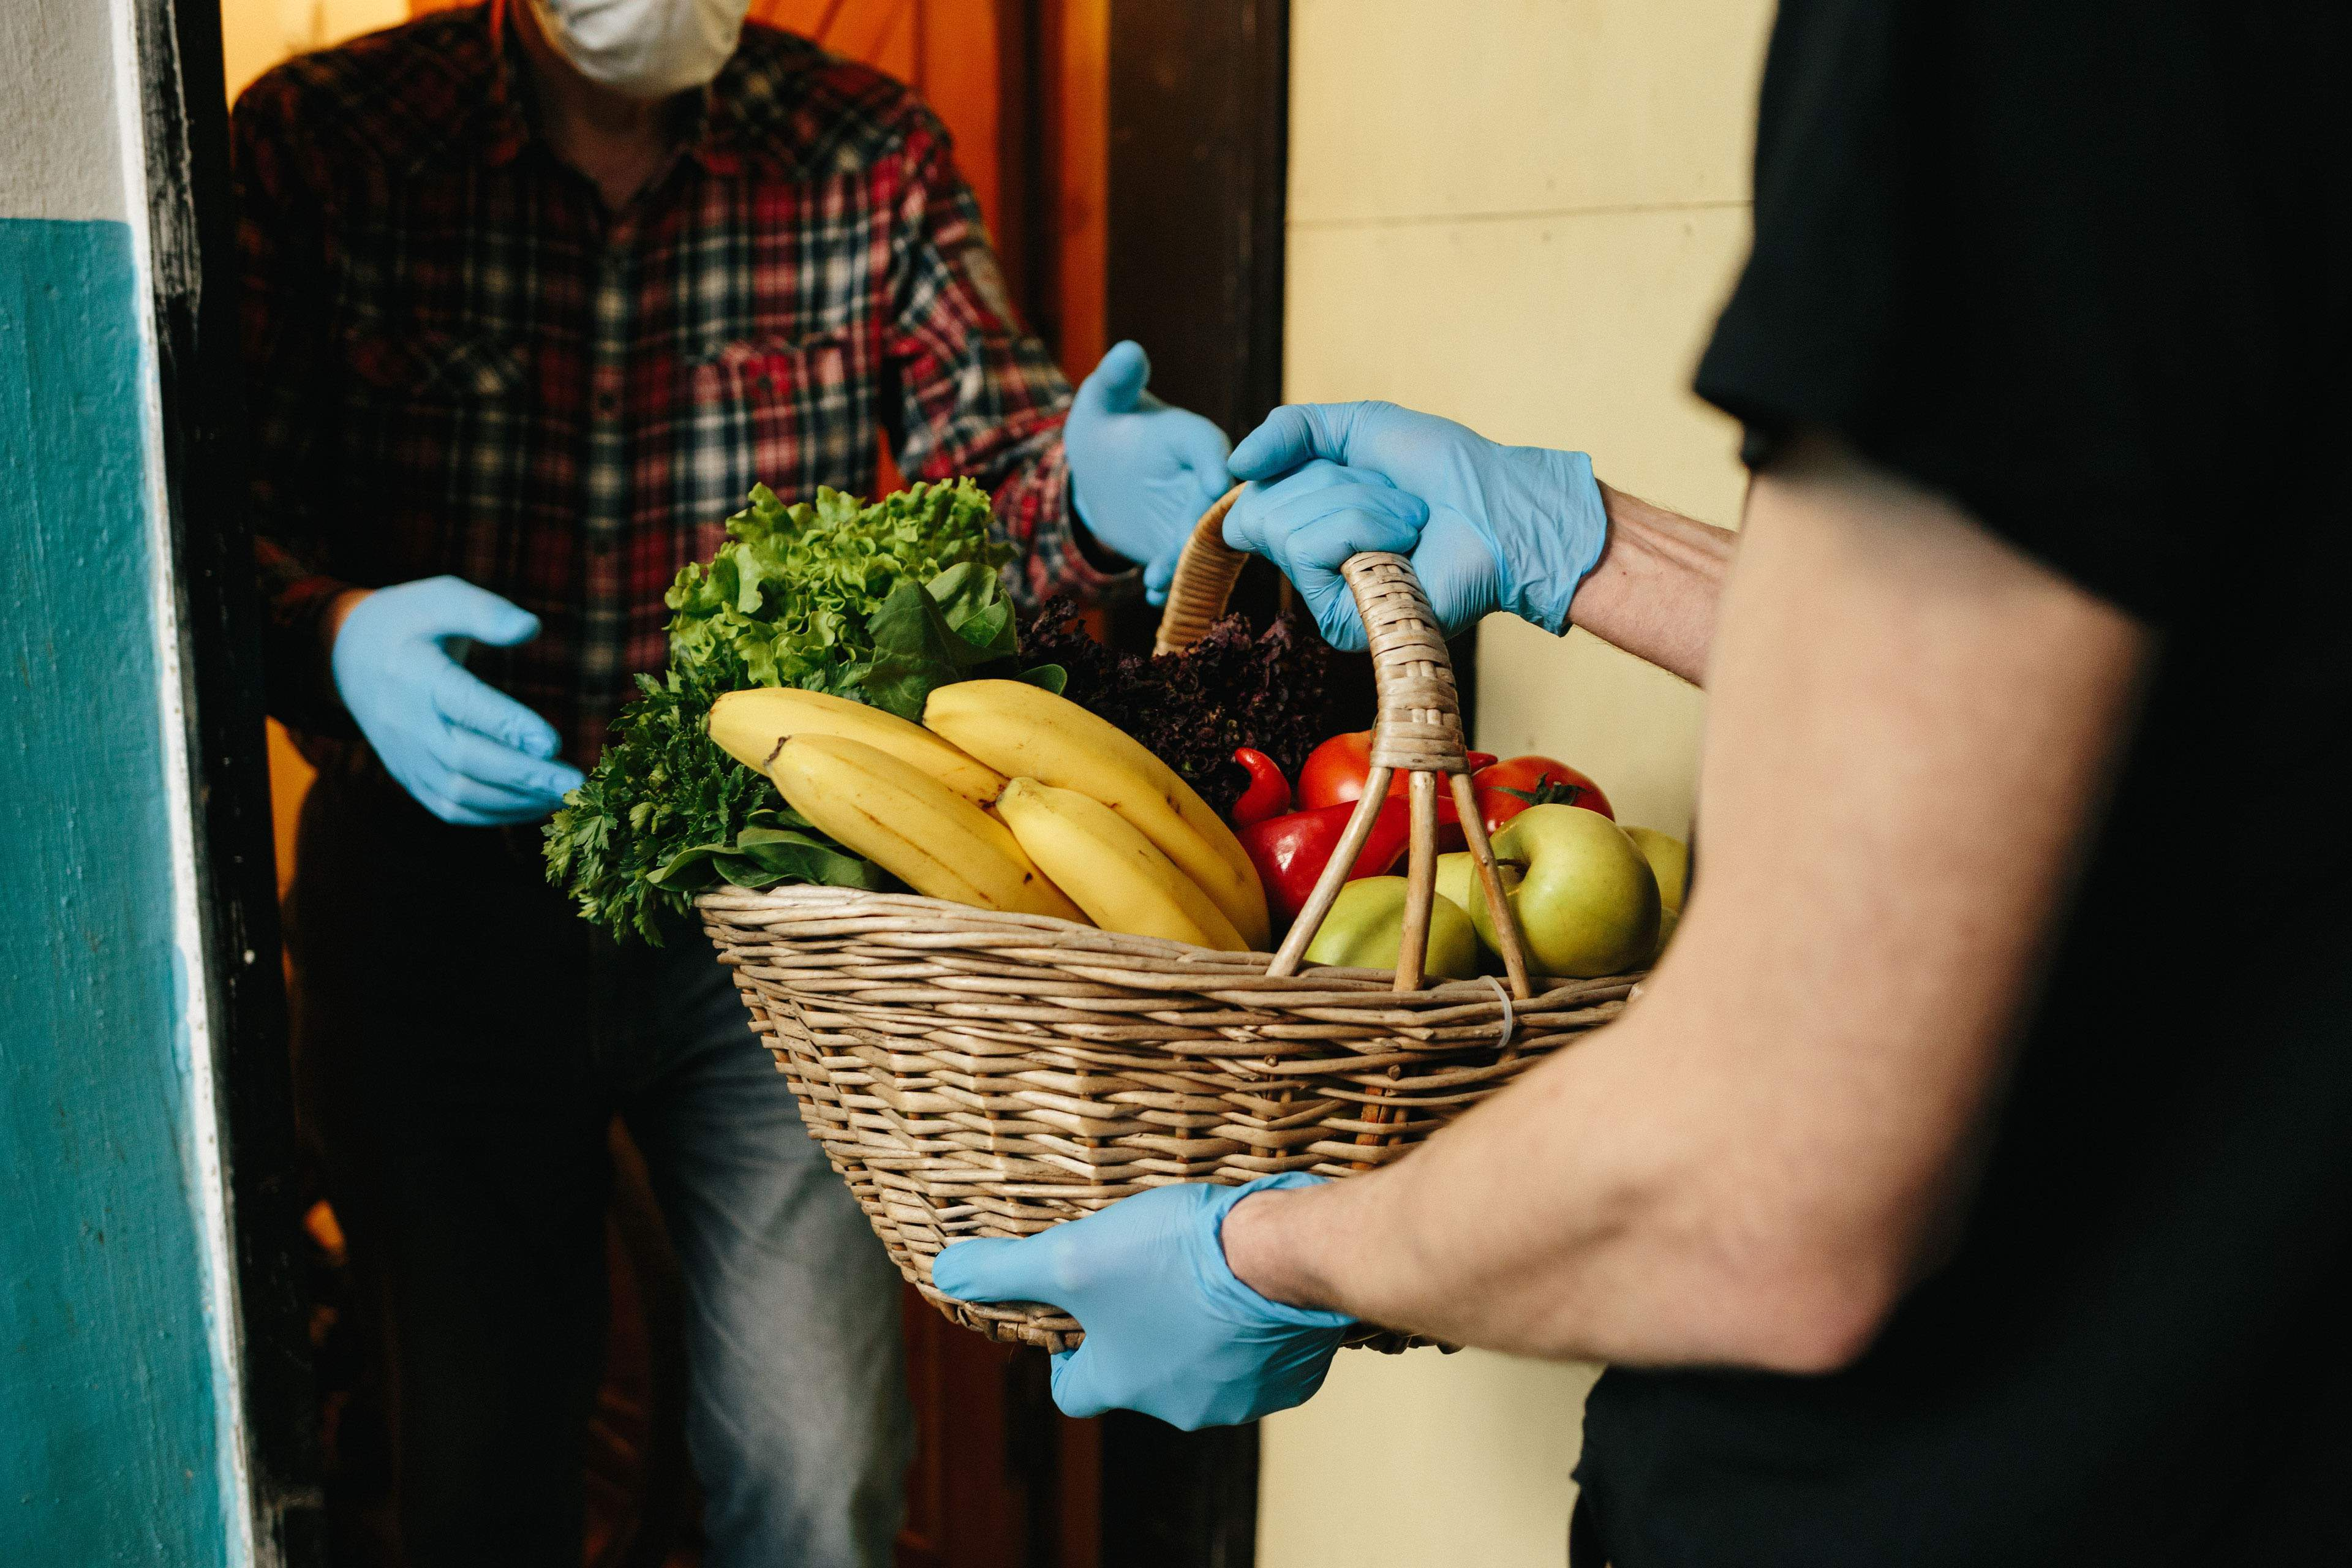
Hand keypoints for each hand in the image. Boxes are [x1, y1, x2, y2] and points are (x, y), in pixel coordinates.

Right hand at [331, 576, 584, 825]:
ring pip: (460, 792)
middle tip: (575, 783)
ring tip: (564, 796)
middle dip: (523, 774)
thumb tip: (531, 627)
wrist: (349, 657)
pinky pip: (451, 807)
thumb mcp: (441, 598)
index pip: (464, 705)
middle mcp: (407, 722)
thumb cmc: (411, 621)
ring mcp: (405, 756)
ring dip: (514, 799)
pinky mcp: (410, 776)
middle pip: (466, 758)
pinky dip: (494, 814)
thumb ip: (484, 611)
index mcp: (416, 674)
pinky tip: (535, 805)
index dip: (507, 725)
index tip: (552, 741)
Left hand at [930, 1175, 1351, 1429]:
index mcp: (1123, 1385)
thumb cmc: (1175, 1258)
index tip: (1076, 1318)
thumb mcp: (1073, 1255)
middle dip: (1138, 1333)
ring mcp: (1242, 1399)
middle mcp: (1181, 1408)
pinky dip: (1248, 1332)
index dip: (1068, 1355)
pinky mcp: (1292, 1380)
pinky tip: (1247, 1287)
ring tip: (1199, 1274)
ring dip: (1195, 1332)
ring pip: (1203, 1368)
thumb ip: (1006, 1270)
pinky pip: (1259, 1360)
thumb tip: (943, 1274)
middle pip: (1142, 1377)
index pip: (1075, 1391)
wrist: (1285, 1256)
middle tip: (1144, 1275)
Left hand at [1063, 340, 1234, 604]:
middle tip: (1184, 547)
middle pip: (1212, 504)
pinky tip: (1152, 595)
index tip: (1217, 484)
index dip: (1216, 465)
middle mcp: (1202, 479)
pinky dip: (1168, 583)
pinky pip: (1179, 567)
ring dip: (1184, 563)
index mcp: (1191, 438)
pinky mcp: (1177, 547)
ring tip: (1159, 578)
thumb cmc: (1106, 425)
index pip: (1209, 447)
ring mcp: (1191, 517)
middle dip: (1200, 527)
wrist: (1099, 474)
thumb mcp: (1101, 400)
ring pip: (1199, 543)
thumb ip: (1114, 380)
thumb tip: (1128, 352)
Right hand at [1228, 401, 1608, 636]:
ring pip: (1287, 528)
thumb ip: (1291, 431)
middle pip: (1263, 508)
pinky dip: (1362, 528)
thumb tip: (1233, 465)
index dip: (1287, 471)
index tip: (1341, 468)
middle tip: (1393, 496)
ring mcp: (1324, 596)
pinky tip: (1404, 545)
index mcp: (1309, 521)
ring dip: (1359, 505)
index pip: (1250, 497)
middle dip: (1334, 483)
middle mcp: (1310, 564)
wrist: (1500, 509)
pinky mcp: (1341, 622)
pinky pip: (1310, 551)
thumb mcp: (1358, 428)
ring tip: (1407, 520)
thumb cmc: (1444, 471)